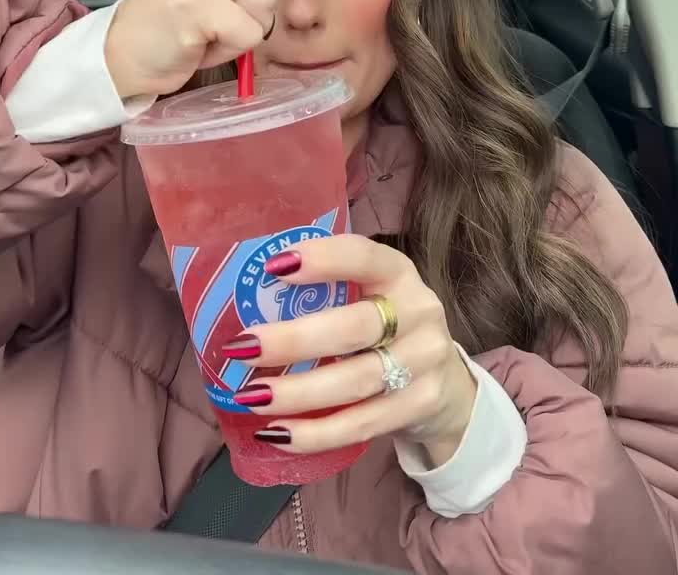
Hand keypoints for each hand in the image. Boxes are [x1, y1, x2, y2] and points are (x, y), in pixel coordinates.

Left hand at [224, 235, 476, 466]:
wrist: (448, 384)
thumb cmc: (388, 328)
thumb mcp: (372, 296)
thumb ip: (328, 291)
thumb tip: (242, 297)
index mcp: (399, 272)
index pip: (363, 256)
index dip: (322, 259)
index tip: (274, 267)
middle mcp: (419, 312)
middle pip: (355, 327)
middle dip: (295, 340)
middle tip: (244, 348)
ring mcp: (424, 362)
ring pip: (356, 381)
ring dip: (298, 393)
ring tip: (251, 396)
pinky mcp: (420, 407)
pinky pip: (362, 425)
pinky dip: (316, 433)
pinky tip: (276, 433)